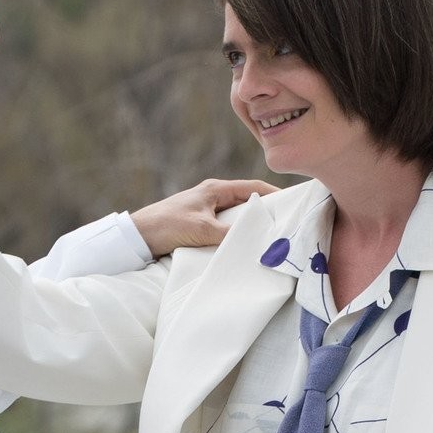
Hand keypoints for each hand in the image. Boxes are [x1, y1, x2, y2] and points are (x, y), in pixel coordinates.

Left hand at [130, 178, 277, 255]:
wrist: (139, 236)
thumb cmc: (168, 225)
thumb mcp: (203, 229)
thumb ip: (230, 233)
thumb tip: (256, 240)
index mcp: (215, 189)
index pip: (253, 187)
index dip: (275, 194)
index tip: (293, 204)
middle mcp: (212, 197)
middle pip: (247, 201)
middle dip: (266, 211)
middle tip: (285, 223)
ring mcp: (206, 210)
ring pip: (237, 215)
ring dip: (250, 225)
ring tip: (269, 236)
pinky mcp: (199, 224)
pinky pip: (226, 227)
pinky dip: (237, 233)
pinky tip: (244, 245)